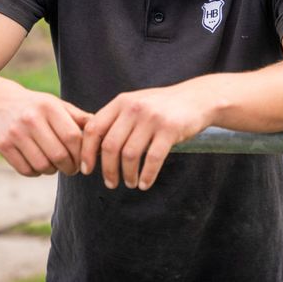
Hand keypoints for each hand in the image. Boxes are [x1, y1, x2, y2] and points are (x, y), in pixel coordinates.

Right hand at [0, 87, 91, 176]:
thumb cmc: (36, 107)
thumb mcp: (57, 105)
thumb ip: (79, 118)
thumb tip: (104, 133)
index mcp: (49, 107)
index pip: (73, 137)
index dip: (82, 154)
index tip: (84, 160)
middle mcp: (31, 118)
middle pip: (59, 154)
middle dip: (70, 167)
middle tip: (72, 168)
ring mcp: (15, 132)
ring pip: (43, 165)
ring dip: (53, 171)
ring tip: (55, 165)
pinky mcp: (2, 145)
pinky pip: (26, 170)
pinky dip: (36, 172)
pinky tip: (39, 164)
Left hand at [79, 83, 213, 190]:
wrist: (196, 98)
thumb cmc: (161, 107)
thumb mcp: (135, 104)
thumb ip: (115, 120)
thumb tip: (90, 148)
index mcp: (121, 102)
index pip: (94, 128)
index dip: (87, 152)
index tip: (87, 170)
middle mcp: (134, 108)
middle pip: (110, 146)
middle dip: (108, 169)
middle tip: (110, 183)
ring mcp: (152, 118)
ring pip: (130, 155)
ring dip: (128, 175)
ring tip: (130, 183)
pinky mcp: (170, 129)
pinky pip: (153, 159)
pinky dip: (147, 175)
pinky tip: (145, 184)